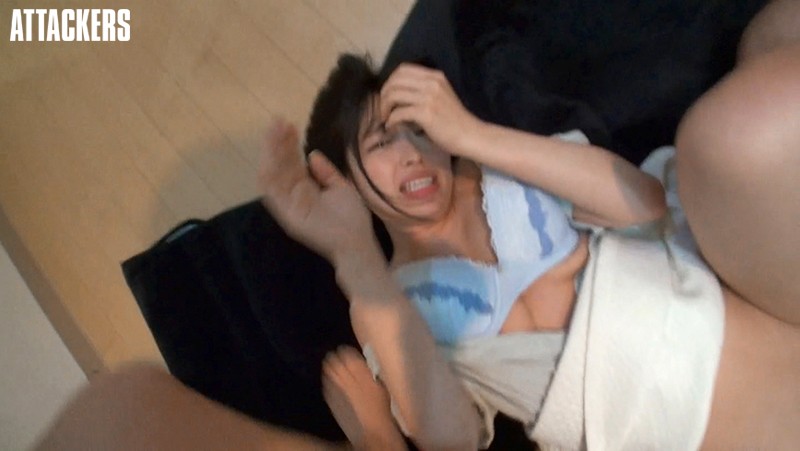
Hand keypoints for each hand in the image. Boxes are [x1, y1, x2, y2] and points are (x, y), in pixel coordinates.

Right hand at [258, 118, 374, 261]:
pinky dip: (269, 175)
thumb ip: (326, 172)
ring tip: (274, 133)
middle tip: (278, 122)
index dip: (289, 144)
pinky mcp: (287, 215)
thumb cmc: (352, 218)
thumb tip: (312, 153)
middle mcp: (293, 195)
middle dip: (278, 143)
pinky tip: (270, 156)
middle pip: (281, 165)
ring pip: (273, 175)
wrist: (357, 242)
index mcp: (305, 189)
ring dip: (271, 153)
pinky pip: (273, 193)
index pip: (292, 162)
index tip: (289, 124)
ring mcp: (289, 205)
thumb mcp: (341, 187)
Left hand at [379, 63, 482, 155]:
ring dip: (384, 107)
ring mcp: (428, 97)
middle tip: (383, 108)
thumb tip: (399, 94)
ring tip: (386, 118)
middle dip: (384, 94)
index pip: (403, 69)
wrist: (470, 135)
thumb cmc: (455, 120)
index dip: (390, 81)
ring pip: (394, 95)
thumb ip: (424, 90)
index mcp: (434, 76)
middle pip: (395, 80)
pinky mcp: (426, 113)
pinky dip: (391, 120)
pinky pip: (399, 113)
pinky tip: (391, 126)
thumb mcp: (441, 96)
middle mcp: (431, 83)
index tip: (388, 95)